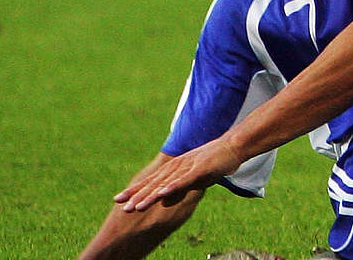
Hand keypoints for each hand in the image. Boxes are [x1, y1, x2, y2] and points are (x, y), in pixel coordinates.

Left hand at [115, 138, 245, 211]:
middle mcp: (177, 167)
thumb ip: (178, 189)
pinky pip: (183, 180)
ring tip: (136, 206)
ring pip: (165, 184)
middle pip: (154, 183)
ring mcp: (187, 168)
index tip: (119, 199)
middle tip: (122, 206)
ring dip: (150, 195)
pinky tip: (161, 195)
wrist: (233, 146)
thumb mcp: (194, 179)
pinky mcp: (199, 169)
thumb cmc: (214, 162)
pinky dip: (172, 187)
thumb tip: (164, 200)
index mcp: (174, 168)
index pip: (151, 181)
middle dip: (138, 195)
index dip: (135, 190)